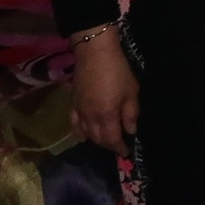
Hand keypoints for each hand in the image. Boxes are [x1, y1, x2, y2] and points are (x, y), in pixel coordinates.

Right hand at [69, 30, 139, 153]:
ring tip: (105, 140)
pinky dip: (79, 133)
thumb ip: (131, 113)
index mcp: (106, 115)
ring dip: (96, 140)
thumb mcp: (131, 91)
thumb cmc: (117, 70)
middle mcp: (90, 117)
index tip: (126, 152)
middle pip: (98, 139)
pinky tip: (83, 136)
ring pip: (86, 133)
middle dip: (109, 145)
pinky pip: (74, 124)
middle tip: (117, 145)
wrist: (94, 52)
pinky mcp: (72, 103)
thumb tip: (130, 131)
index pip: (112, 139)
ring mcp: (79, 111)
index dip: (119, 147)